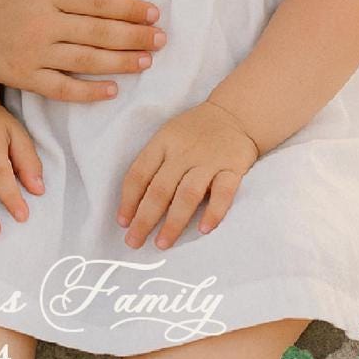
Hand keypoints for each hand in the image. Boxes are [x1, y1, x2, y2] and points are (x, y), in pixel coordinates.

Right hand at [0, 0, 162, 104]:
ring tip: (146, 61)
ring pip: (86, 60)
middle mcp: (41, 22)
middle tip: (161, 40)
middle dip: (134, 37)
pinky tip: (112, 90)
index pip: (97, 1)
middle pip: (98, 32)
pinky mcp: (23, 77)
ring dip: (121, 62)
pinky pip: (62, 88)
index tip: (153, 13)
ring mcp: (32, 53)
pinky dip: (89, 91)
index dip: (128, 8)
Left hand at [117, 103, 261, 249]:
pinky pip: (223, 193)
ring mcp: (209, 161)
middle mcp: (183, 153)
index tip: (123, 223)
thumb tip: (133, 205)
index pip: (139, 174)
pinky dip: (214, 212)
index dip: (128, 200)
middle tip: (134, 242)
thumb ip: (154, 164)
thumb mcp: (168, 137)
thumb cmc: (194, 132)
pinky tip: (204, 229)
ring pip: (188, 194)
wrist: (235, 114)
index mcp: (162, 143)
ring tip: (162, 243)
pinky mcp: (233, 168)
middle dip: (145, 219)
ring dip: (174, 221)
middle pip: (160, 189)